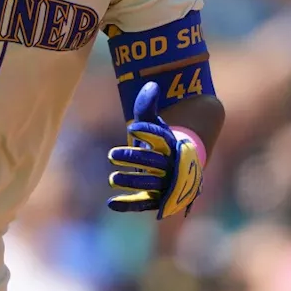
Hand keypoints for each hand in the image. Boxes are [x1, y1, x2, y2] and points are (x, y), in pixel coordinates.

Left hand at [107, 81, 202, 218]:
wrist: (179, 169)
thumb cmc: (161, 143)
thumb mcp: (154, 123)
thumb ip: (147, 107)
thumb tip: (151, 86)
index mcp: (173, 146)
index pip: (162, 139)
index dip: (149, 133)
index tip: (131, 128)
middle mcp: (172, 167)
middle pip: (155, 164)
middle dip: (134, 159)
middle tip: (111, 155)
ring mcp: (166, 185)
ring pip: (151, 185)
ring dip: (133, 182)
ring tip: (112, 178)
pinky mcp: (158, 201)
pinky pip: (145, 204)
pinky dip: (129, 205)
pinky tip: (111, 203)